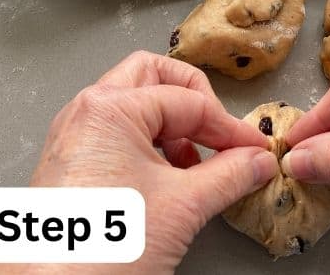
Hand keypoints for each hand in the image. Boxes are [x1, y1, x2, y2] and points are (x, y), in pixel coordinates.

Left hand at [0, 52, 275, 273]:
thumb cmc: (100, 250)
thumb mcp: (185, 205)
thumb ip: (232, 174)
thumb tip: (257, 162)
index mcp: (111, 109)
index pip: (192, 102)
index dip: (232, 127)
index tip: (255, 150)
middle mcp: (86, 114)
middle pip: (155, 79)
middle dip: (196, 103)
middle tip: (222, 134)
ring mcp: (75, 140)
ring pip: (136, 108)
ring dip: (175, 128)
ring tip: (199, 166)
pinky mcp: (71, 167)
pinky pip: (119, 137)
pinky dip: (152, 148)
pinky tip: (171, 184)